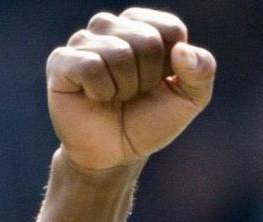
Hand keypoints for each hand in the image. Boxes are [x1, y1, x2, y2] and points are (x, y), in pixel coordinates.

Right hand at [46, 9, 214, 172]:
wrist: (115, 154)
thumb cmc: (149, 120)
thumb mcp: (189, 99)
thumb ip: (202, 72)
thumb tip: (183, 51)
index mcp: (143, 26)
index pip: (170, 28)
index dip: (172, 65)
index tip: (160, 82)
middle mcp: (111, 26)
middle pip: (147, 39)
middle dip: (149, 78)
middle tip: (134, 94)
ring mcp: (83, 40)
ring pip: (119, 52)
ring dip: (125, 87)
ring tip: (115, 96)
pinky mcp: (61, 60)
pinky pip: (91, 66)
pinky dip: (102, 91)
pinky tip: (95, 97)